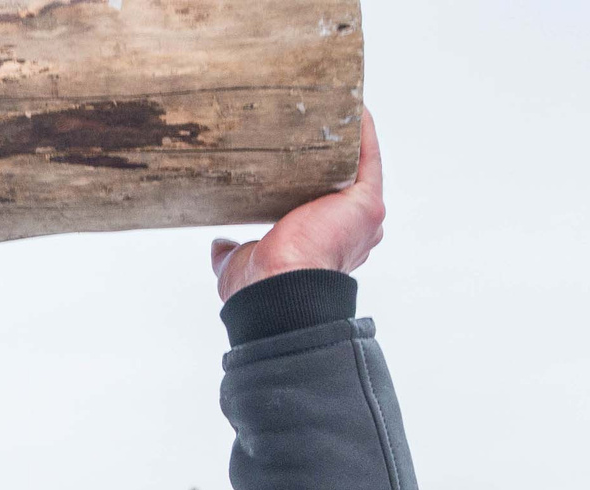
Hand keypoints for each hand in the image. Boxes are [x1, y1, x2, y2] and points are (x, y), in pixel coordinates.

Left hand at [211, 109, 383, 301]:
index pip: (324, 206)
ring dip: (350, 137)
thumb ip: (232, 251)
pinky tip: (354, 105)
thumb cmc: (260, 286)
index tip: (302, 157)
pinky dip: (364, 131)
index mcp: (324, 246)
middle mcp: (349, 232)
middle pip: (344, 183)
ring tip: (334, 103)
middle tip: (315, 122)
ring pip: (358, 167)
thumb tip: (220, 245)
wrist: (276, 287)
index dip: (316, 182)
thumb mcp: (240, 263)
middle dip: (333, 155)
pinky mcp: (366, 202)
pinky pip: (369, 158)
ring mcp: (361, 217)